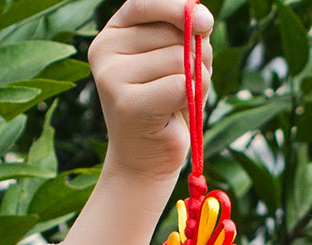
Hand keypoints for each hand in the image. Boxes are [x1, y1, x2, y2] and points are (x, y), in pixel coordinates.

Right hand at [89, 0, 214, 181]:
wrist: (146, 161)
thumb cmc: (165, 108)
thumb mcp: (176, 62)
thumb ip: (186, 35)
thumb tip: (201, 17)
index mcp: (113, 33)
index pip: (147, 4)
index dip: (178, 8)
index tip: (206, 21)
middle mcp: (105, 50)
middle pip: (173, 34)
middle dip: (196, 57)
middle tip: (186, 86)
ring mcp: (112, 76)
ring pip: (181, 59)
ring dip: (198, 81)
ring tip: (179, 102)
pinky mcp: (127, 103)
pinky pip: (181, 85)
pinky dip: (192, 99)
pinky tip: (177, 113)